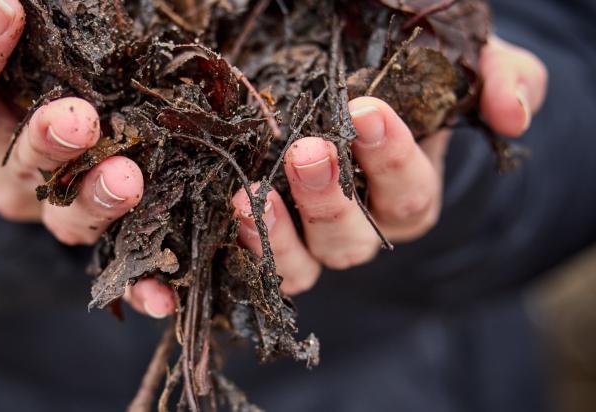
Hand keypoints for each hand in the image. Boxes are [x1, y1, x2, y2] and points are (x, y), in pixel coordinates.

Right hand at [0, 0, 173, 316]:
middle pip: (18, 167)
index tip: (2, 6)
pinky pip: (115, 273)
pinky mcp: (96, 241)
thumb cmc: (27, 83)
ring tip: (129, 179)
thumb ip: (30, 38)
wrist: (25, 140)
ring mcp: (50, 214)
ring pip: (68, 220)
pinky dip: (140, 287)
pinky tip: (163, 297)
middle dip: (49, 144)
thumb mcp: (21, 63)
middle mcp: (5, 176)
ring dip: (99, 202)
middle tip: (77, 119)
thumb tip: (30, 1)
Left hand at [228, 36, 547, 294]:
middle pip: (353, 236)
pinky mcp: (276, 243)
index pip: (408, 192)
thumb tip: (513, 115)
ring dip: (280, 233)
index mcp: (409, 196)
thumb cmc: (416, 92)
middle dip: (330, 197)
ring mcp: (317, 240)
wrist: (358, 108)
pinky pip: (267, 264)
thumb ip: (507, 82)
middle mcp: (365, 228)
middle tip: (308, 150)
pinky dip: (250, 246)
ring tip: (251, 195)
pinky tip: (234, 208)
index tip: (366, 112)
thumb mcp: (472, 74)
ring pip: (305, 261)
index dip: (391, 158)